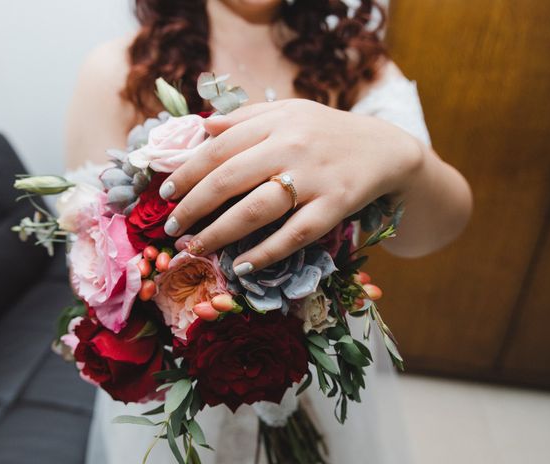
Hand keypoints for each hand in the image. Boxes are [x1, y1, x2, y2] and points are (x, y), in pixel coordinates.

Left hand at [160, 99, 423, 273]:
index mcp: (275, 122)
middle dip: (193, 207)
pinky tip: (241, 266)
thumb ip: (246, 118)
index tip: (165, 193)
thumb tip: (204, 128)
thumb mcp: (289, 112)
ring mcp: (315, 179)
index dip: (186, 172)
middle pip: (229, 179)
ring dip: (219, 233)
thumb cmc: (326, 132)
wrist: (384, 148)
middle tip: (172, 227)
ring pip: (257, 210)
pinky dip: (266, 252)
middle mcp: (292, 147)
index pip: (218, 148)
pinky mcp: (336, 206)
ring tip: (195, 249)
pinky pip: (295, 234)